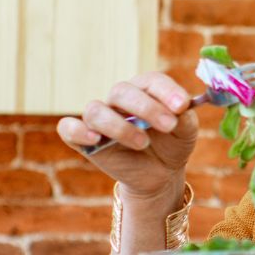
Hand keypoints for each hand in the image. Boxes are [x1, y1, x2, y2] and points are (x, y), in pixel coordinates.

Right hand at [56, 71, 199, 201]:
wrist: (161, 173)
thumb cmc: (173, 144)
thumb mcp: (186, 131)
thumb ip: (185, 117)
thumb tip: (181, 107)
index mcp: (145, 90)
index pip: (150, 80)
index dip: (166, 90)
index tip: (182, 105)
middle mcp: (120, 100)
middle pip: (122, 92)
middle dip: (147, 108)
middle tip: (169, 125)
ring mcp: (101, 118)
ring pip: (96, 110)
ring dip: (120, 126)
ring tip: (143, 143)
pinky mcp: (84, 139)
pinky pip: (68, 128)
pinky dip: (78, 131)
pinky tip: (95, 139)